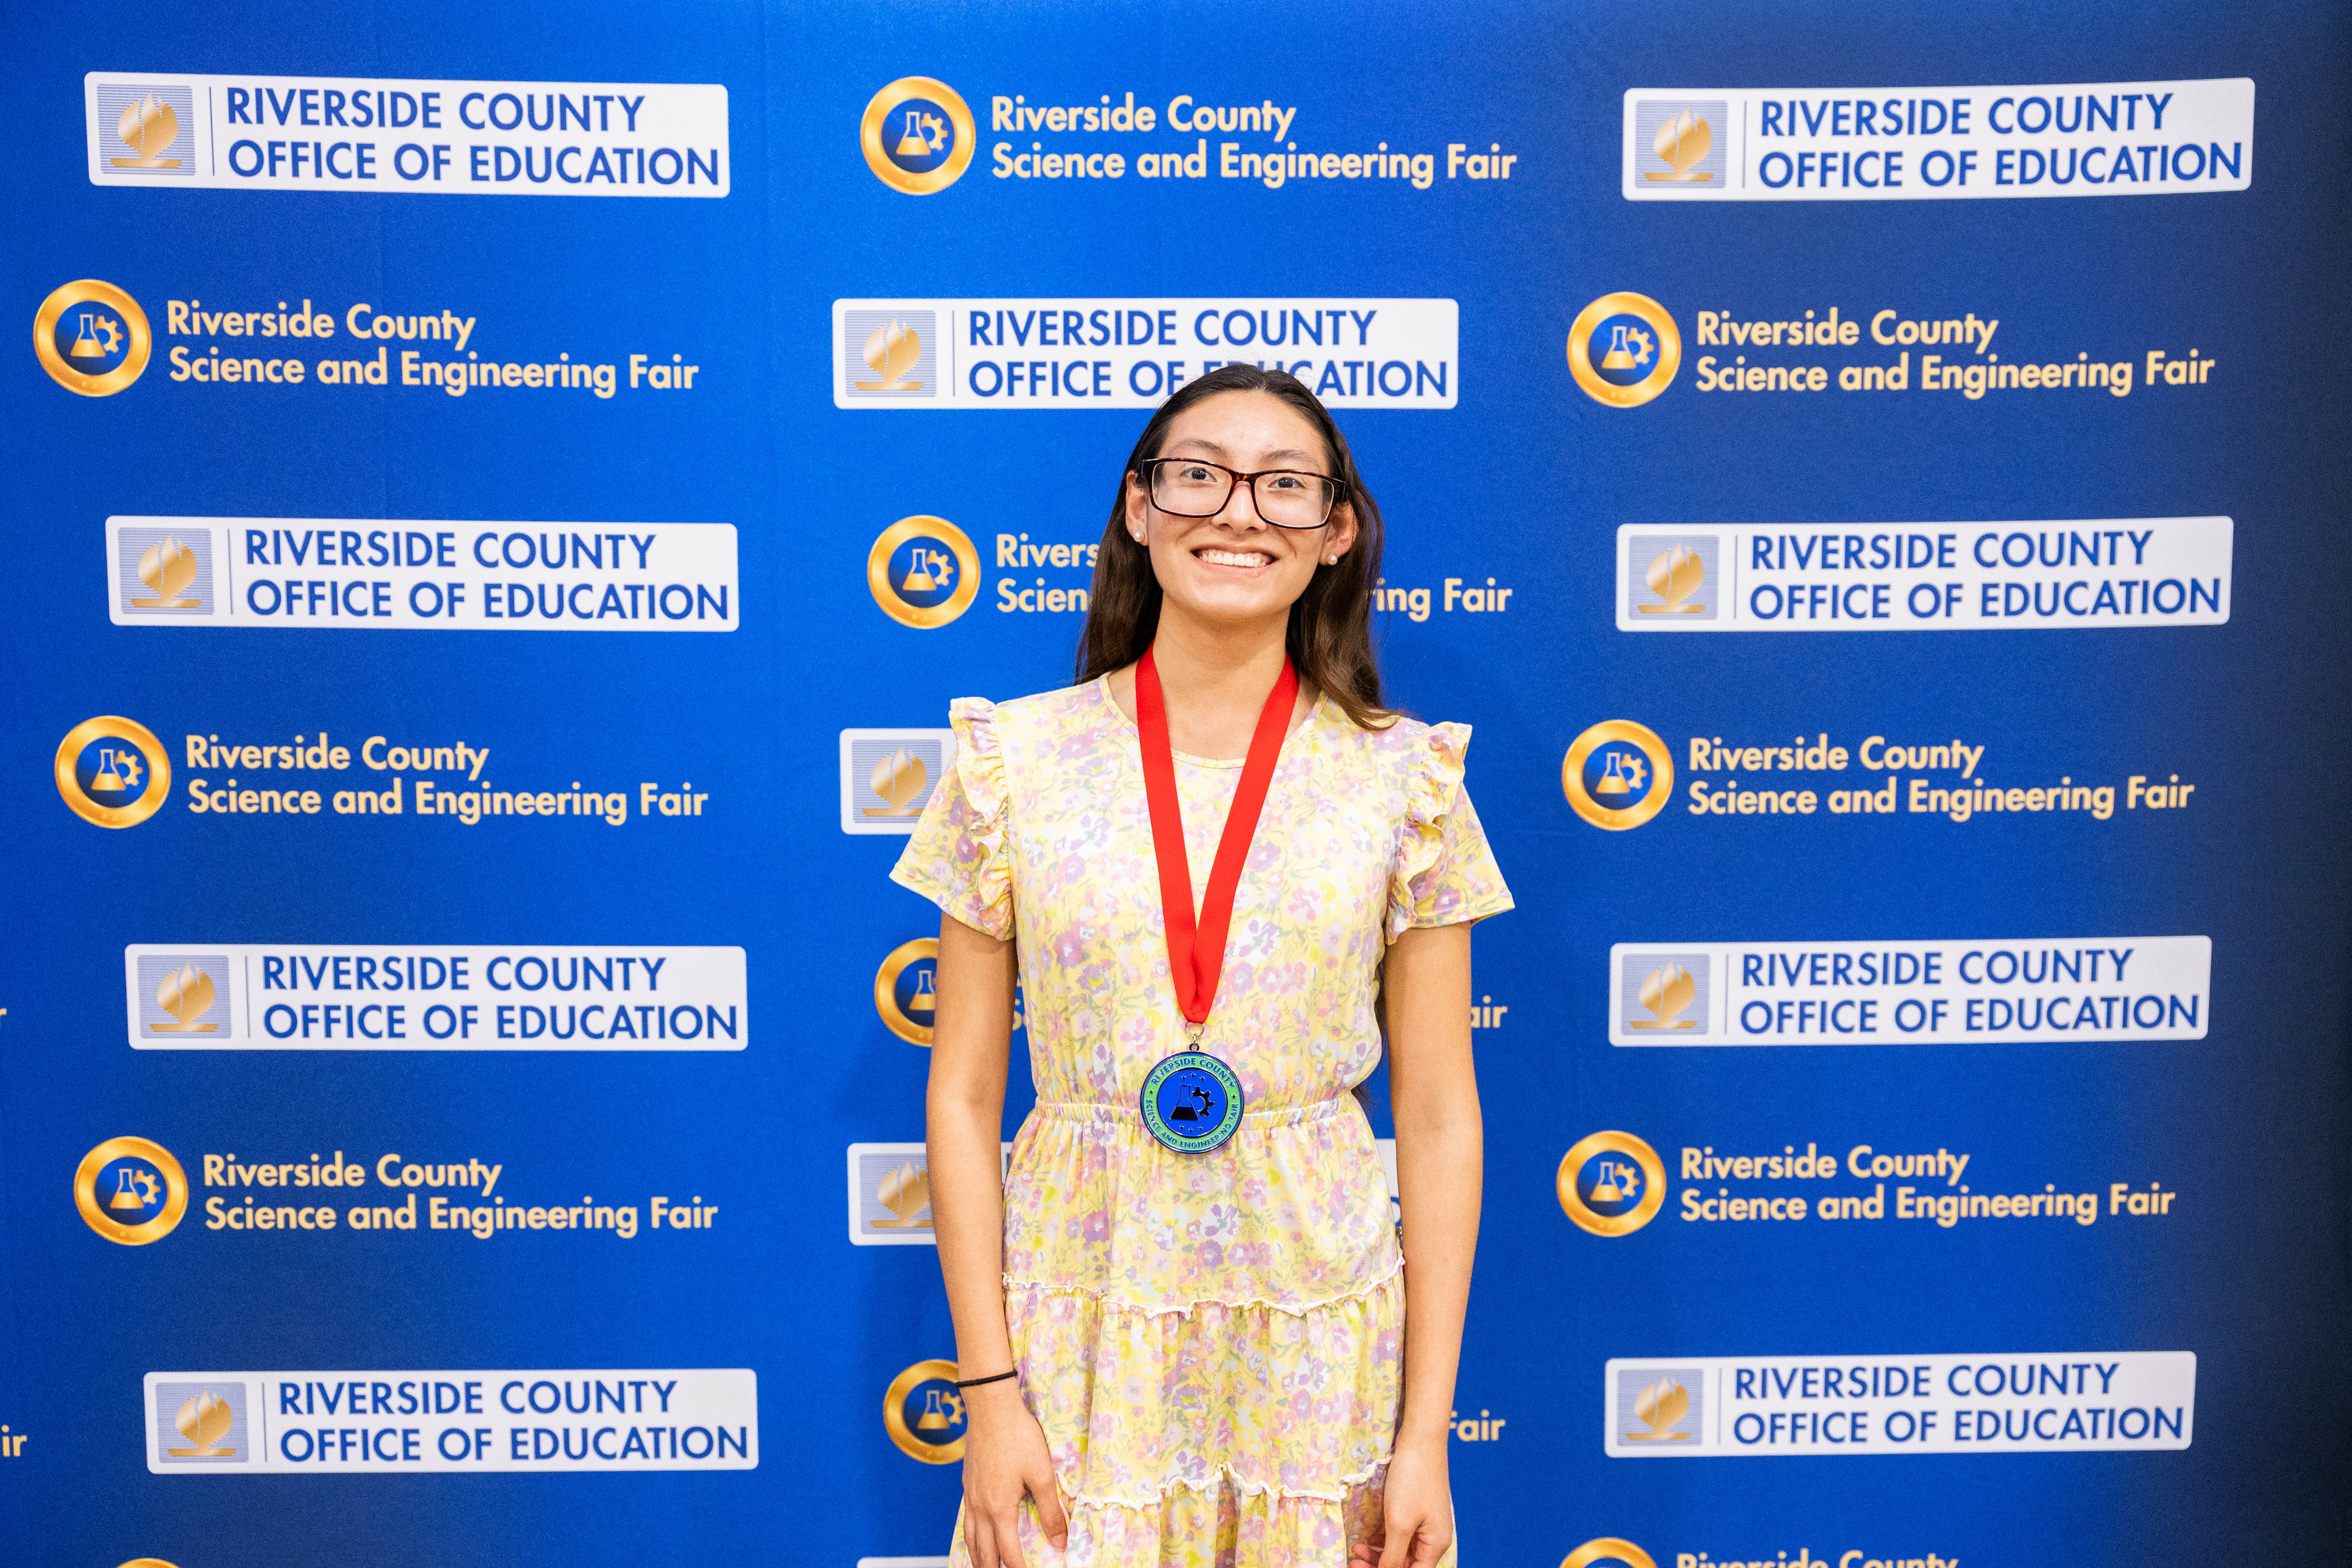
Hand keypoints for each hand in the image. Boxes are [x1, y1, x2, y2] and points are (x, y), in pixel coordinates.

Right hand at [960, 1380, 1068, 1567]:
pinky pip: (966, 1520)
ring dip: (977, 1558)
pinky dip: (970, 1536)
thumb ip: (1050, 1510)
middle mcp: (980, 1507)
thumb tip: (1059, 1542)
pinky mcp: (967, 1483)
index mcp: (999, 1509)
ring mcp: (970, 1495)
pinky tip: (975, 1533)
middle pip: (983, 1551)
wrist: (990, 1408)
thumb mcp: (1042, 1474)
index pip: (1008, 1553)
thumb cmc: (1018, 1437)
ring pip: (970, 1537)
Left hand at [1351, 1437, 1451, 1567]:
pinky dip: (1383, 1539)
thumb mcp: (1399, 1523)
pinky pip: (1400, 1535)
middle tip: (1353, 1561)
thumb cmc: (1412, 1480)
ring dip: (1378, 1553)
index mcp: (1435, 1545)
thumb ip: (1391, 1556)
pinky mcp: (1416, 1511)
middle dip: (1378, 1565)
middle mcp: (1434, 1538)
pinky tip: (1368, 1538)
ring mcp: (1426, 1523)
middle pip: (1406, 1564)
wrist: (1420, 1440)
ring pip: (1401, 1550)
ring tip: (1355, 1549)